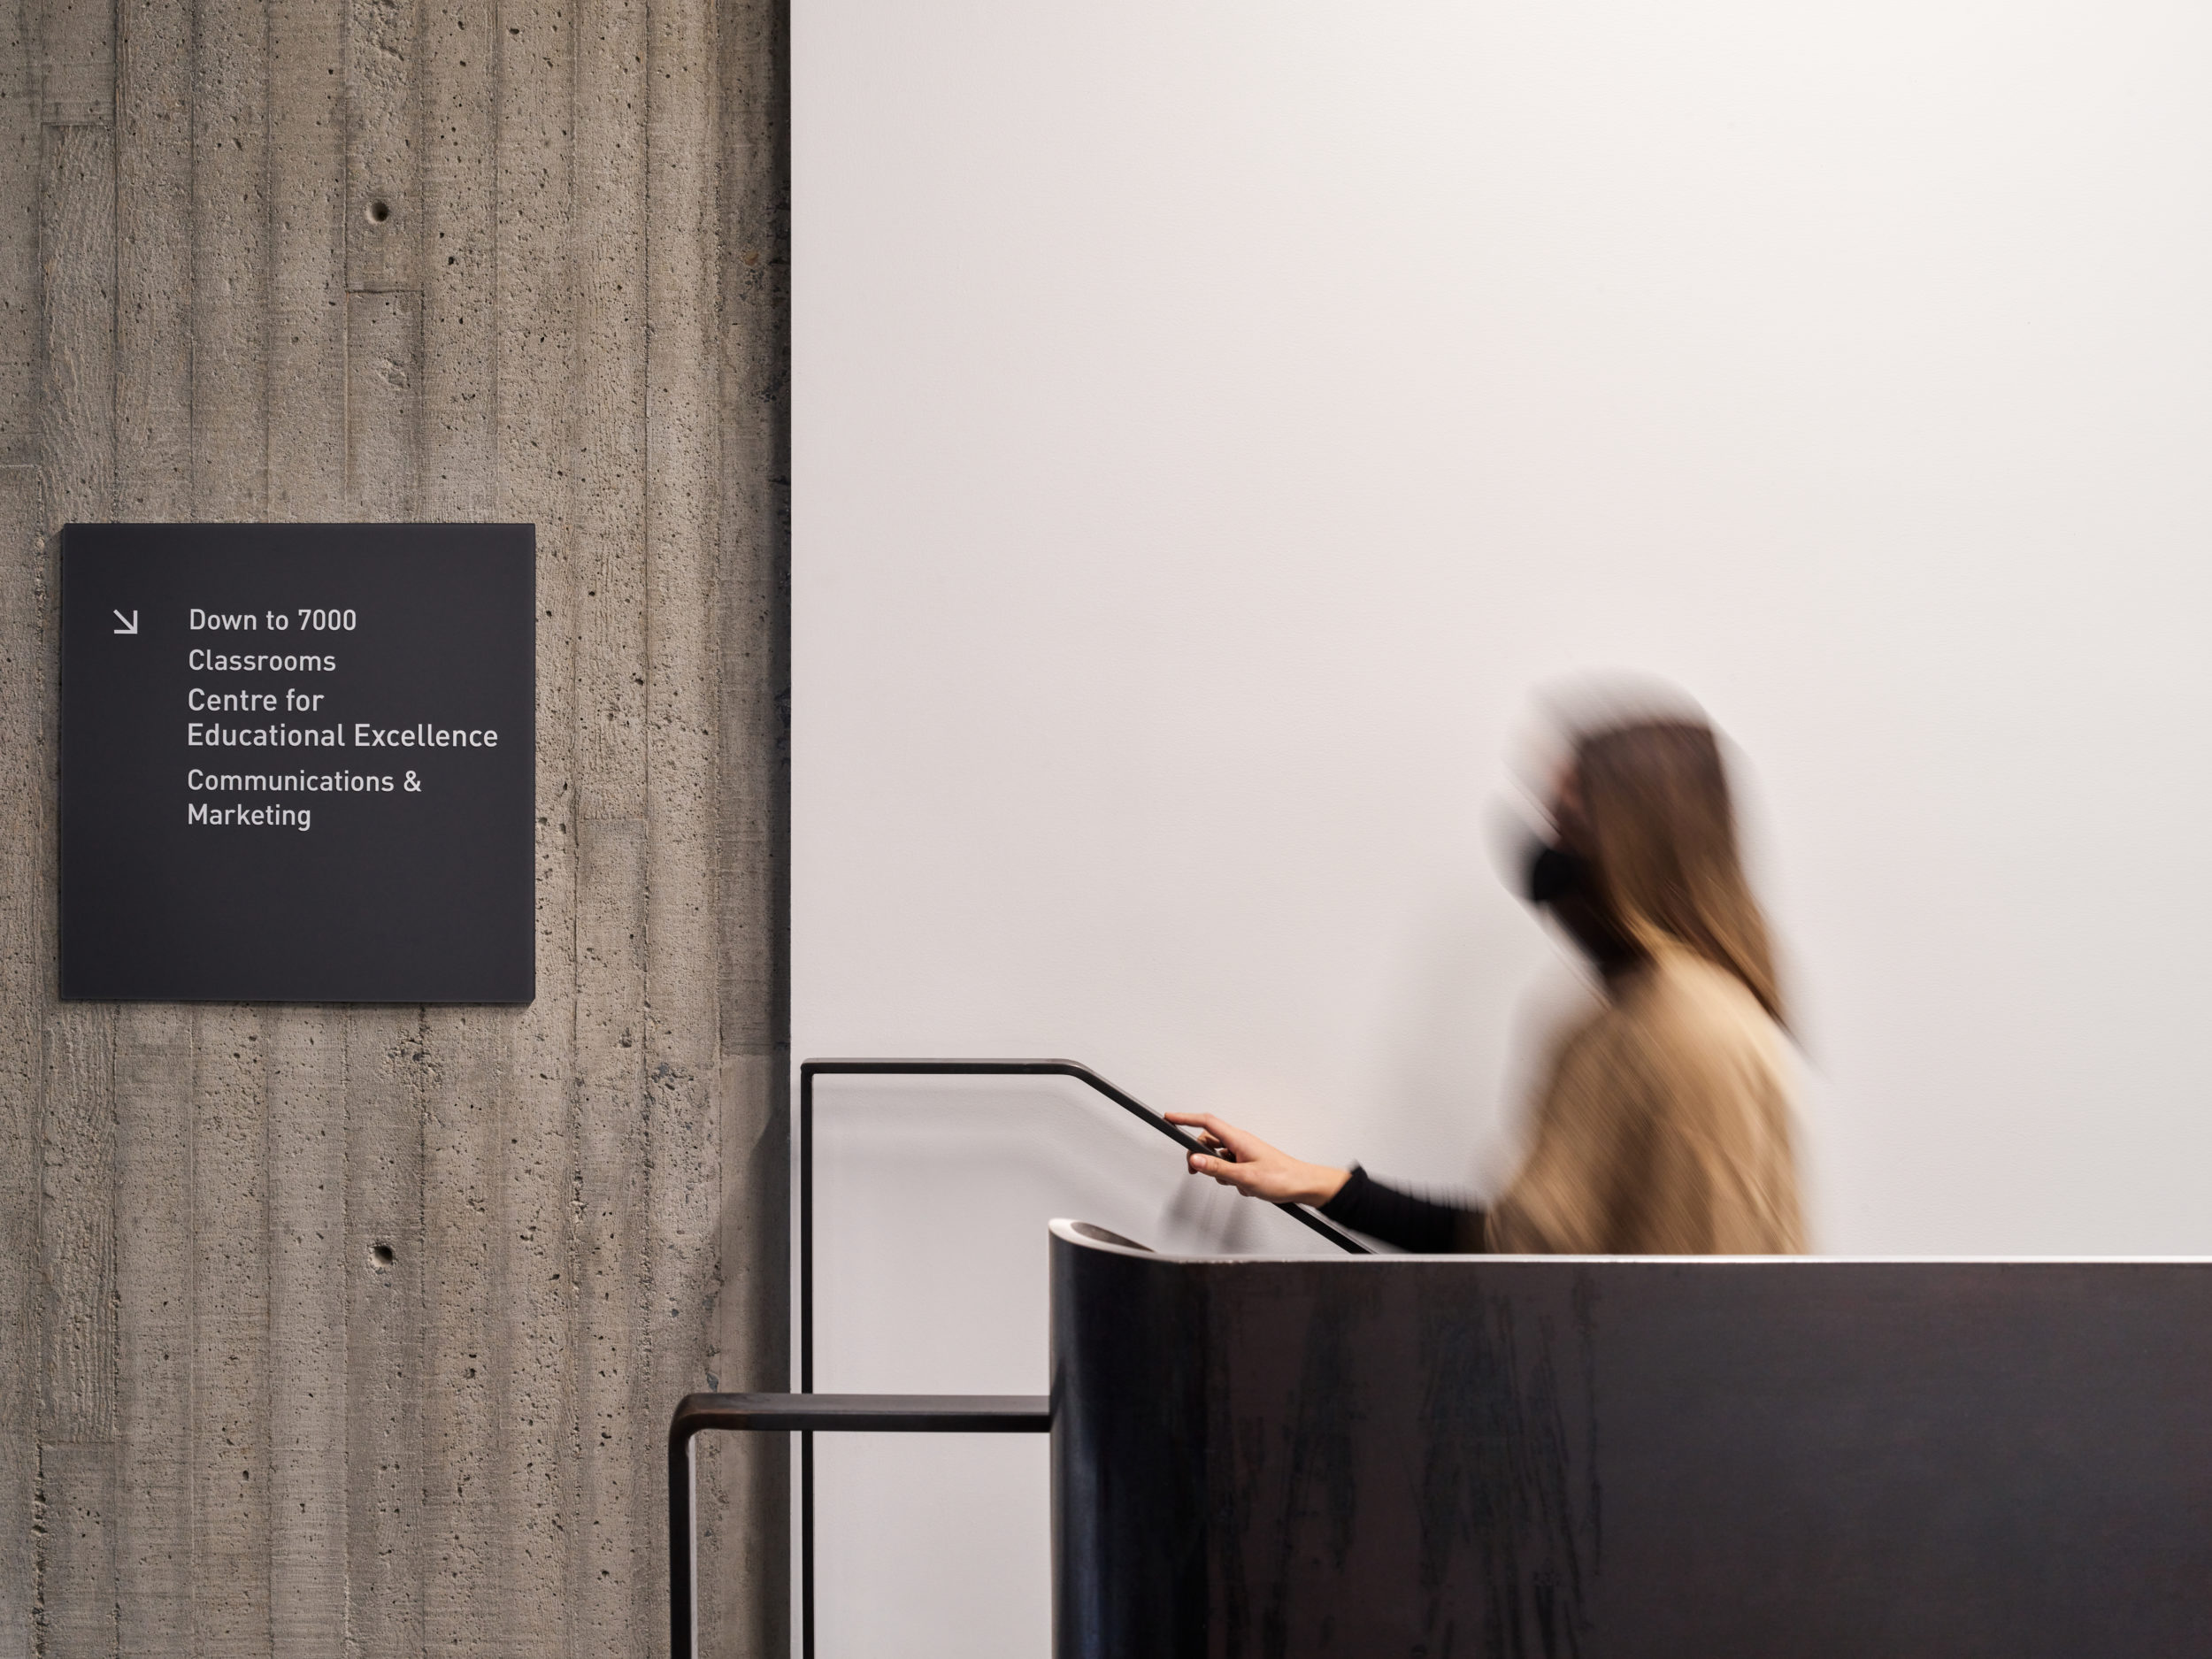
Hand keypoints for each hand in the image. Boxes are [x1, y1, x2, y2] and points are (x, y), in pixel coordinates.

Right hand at [1164, 1113, 1350, 1206]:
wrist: (1304, 1185)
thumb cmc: (1282, 1178)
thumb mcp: (1245, 1176)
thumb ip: (1217, 1168)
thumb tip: (1195, 1160)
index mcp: (1238, 1139)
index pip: (1206, 1122)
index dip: (1185, 1119)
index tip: (1169, 1118)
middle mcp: (1240, 1142)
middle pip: (1208, 1141)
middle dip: (1200, 1156)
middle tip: (1195, 1170)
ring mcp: (1245, 1152)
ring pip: (1219, 1157)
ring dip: (1221, 1172)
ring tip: (1237, 1183)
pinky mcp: (1249, 1163)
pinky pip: (1230, 1167)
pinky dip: (1232, 1178)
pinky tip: (1246, 1187)